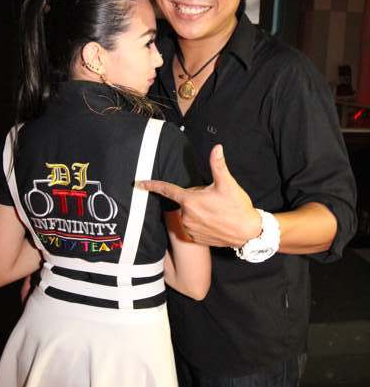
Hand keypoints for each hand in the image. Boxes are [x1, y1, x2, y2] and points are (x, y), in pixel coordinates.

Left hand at [137, 144, 261, 246]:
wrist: (248, 232)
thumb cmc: (237, 207)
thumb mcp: (228, 183)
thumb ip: (218, 165)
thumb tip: (217, 148)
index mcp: (190, 201)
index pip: (167, 190)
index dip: (153, 186)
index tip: (139, 184)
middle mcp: (186, 216)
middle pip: (184, 201)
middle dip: (194, 198)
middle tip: (212, 200)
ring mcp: (189, 229)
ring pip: (187, 214)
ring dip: (197, 211)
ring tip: (215, 212)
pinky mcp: (195, 239)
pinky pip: (191, 227)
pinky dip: (199, 223)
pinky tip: (213, 223)